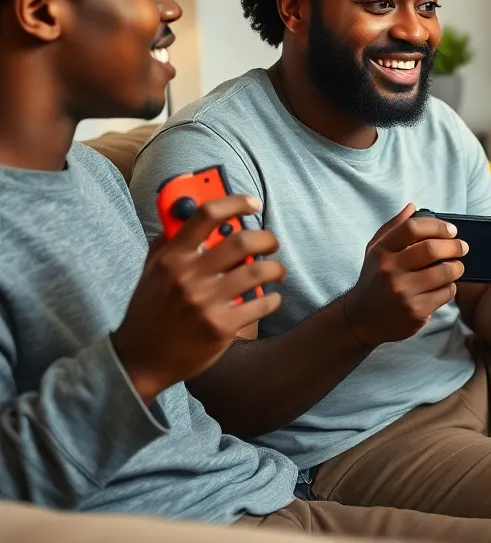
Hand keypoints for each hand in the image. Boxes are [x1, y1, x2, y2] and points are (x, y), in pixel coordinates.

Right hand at [112, 195, 285, 403]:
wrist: (140, 360)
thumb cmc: (150, 312)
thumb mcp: (150, 272)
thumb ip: (169, 242)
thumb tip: (186, 211)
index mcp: (171, 258)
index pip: (206, 216)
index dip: (234, 203)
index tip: (252, 203)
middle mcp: (188, 277)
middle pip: (241, 241)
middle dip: (266, 239)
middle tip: (272, 244)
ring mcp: (205, 303)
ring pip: (258, 271)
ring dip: (276, 269)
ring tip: (276, 271)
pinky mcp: (221, 327)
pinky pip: (261, 304)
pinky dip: (272, 299)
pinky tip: (269, 298)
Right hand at [345, 204, 465, 346]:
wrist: (362, 319)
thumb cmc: (374, 278)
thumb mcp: (376, 250)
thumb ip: (394, 227)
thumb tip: (413, 207)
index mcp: (382, 252)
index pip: (412, 228)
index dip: (437, 226)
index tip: (451, 230)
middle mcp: (390, 271)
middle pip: (432, 249)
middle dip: (454, 246)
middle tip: (462, 247)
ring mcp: (403, 292)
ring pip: (444, 272)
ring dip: (457, 267)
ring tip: (457, 266)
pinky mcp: (415, 311)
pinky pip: (446, 293)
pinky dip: (451, 287)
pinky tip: (445, 285)